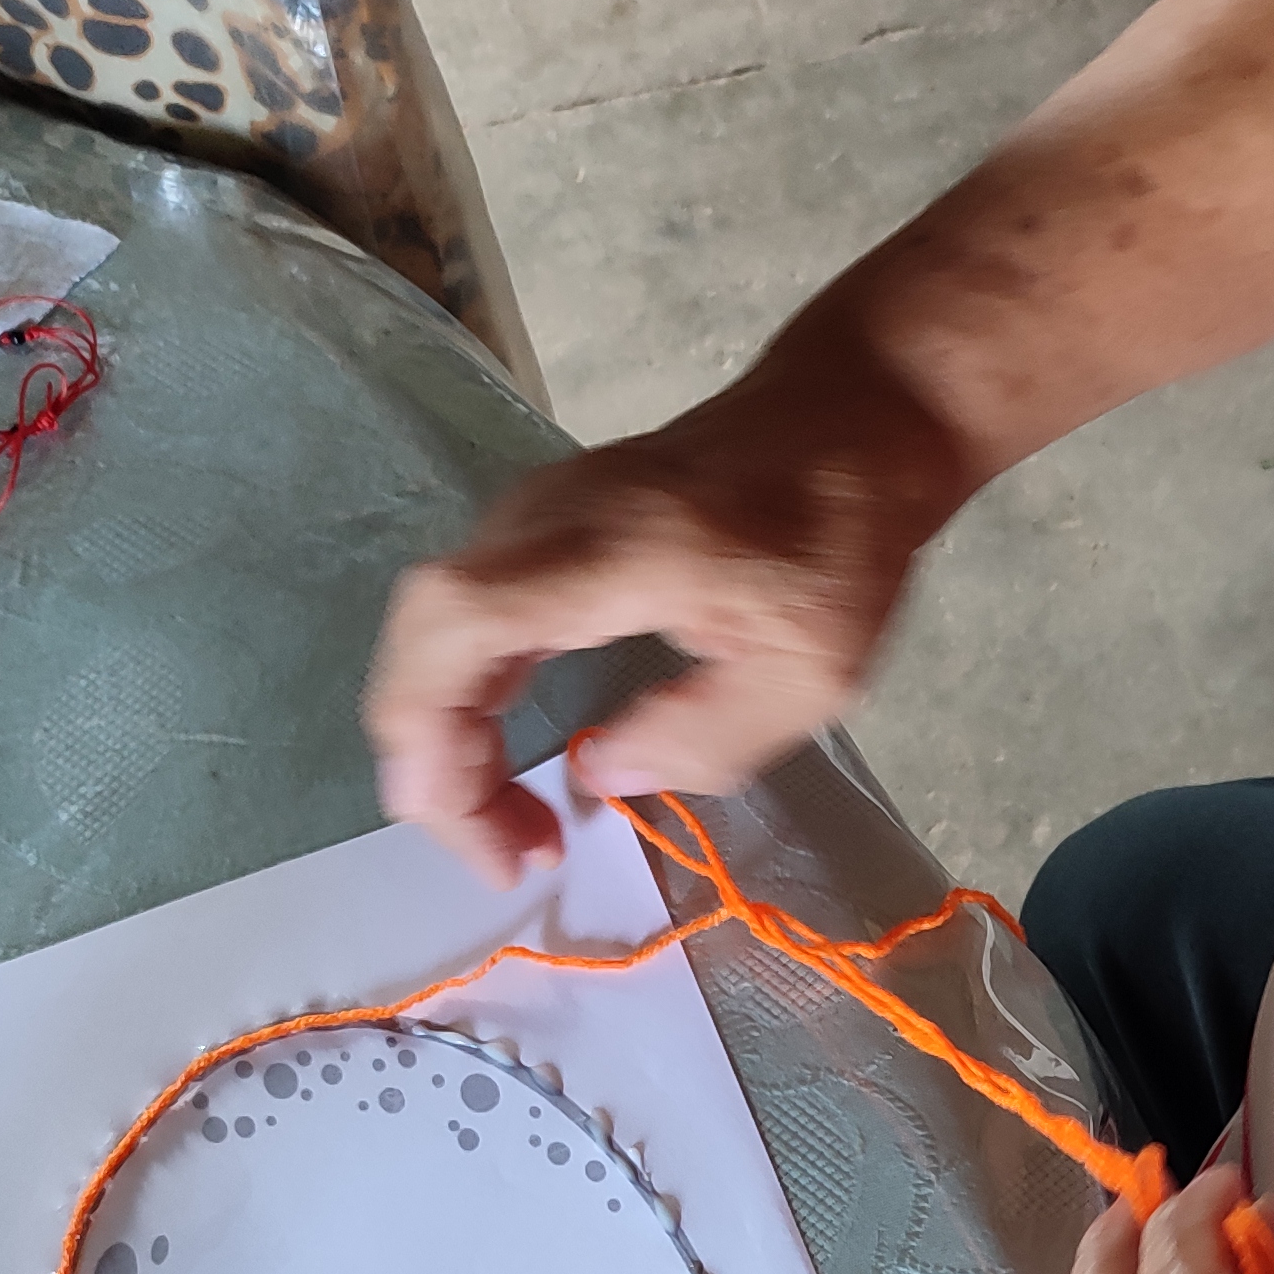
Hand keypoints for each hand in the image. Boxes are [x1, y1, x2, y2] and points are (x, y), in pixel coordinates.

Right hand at [363, 329, 973, 883]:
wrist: (851, 418)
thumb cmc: (841, 541)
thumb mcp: (810, 671)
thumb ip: (705, 737)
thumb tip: (596, 775)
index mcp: (605, 550)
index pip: (452, 629)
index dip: (435, 742)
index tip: (489, 839)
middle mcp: (542, 522)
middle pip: (422, 642)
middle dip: (439, 769)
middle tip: (512, 854)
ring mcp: (533, 518)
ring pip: (436, 637)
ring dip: (453, 742)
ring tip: (520, 827)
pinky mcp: (540, 534)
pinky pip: (468, 625)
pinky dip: (471, 702)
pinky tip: (515, 760)